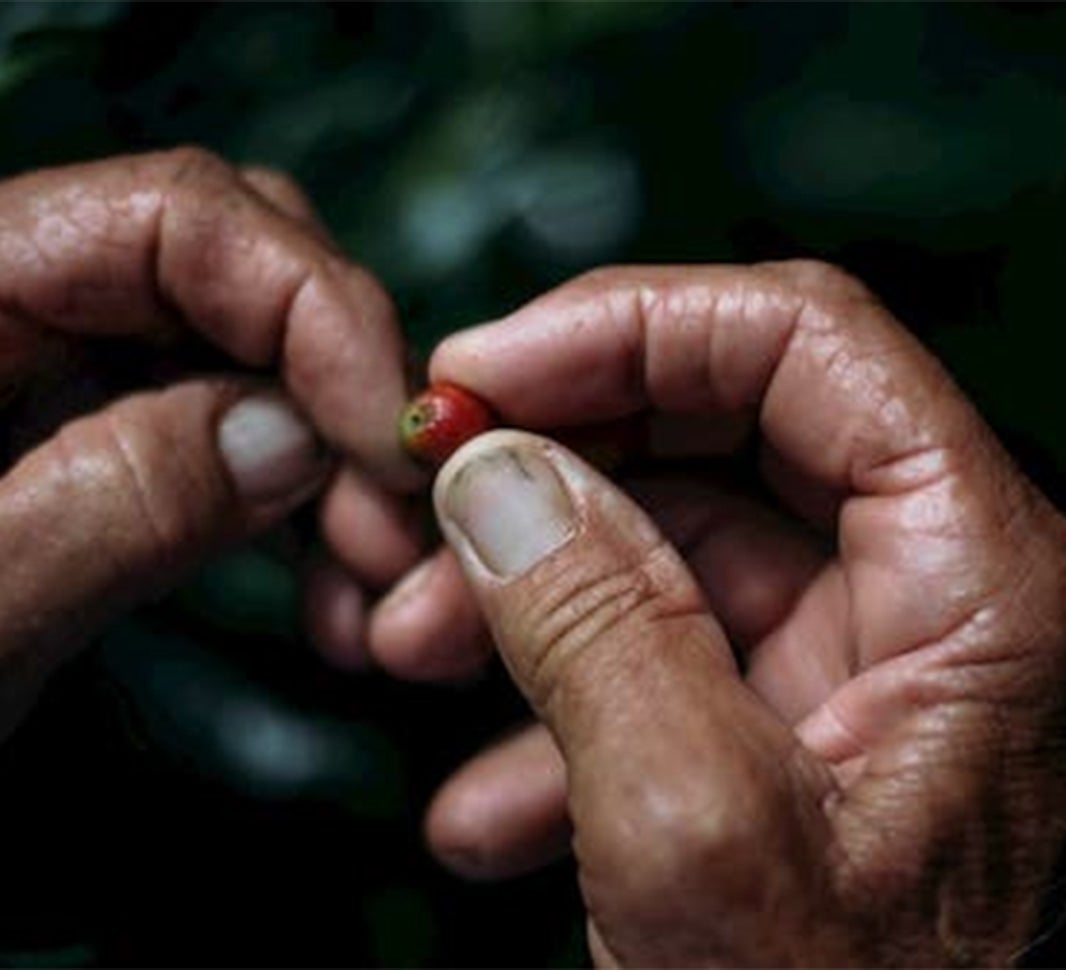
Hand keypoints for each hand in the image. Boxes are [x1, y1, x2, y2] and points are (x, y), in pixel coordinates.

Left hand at [0, 148, 422, 737]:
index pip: (177, 218)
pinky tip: (327, 585)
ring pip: (252, 359)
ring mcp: (59, 376)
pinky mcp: (95, 442)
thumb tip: (290, 435)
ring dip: (337, 464)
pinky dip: (302, 503)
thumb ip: (102, 507)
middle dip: (341, 394)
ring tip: (370, 589)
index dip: (315, 309)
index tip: (389, 444)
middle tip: (393, 531)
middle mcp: (9, 304)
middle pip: (233, 275)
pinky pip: (232, 432)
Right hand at [384, 262, 1065, 963]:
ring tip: (408, 649)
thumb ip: (590, 626)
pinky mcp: (779, 719)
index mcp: (977, 581)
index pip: (802, 342)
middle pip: (714, 431)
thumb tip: (492, 476)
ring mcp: (846, 656)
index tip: (479, 373)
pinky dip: (553, 696)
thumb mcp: (695, 836)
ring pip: (665, 540)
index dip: (626, 326)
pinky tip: (484, 795)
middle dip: (547, 463)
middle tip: (419, 504)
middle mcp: (924, 593)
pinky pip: (654, 648)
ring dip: (522, 586)